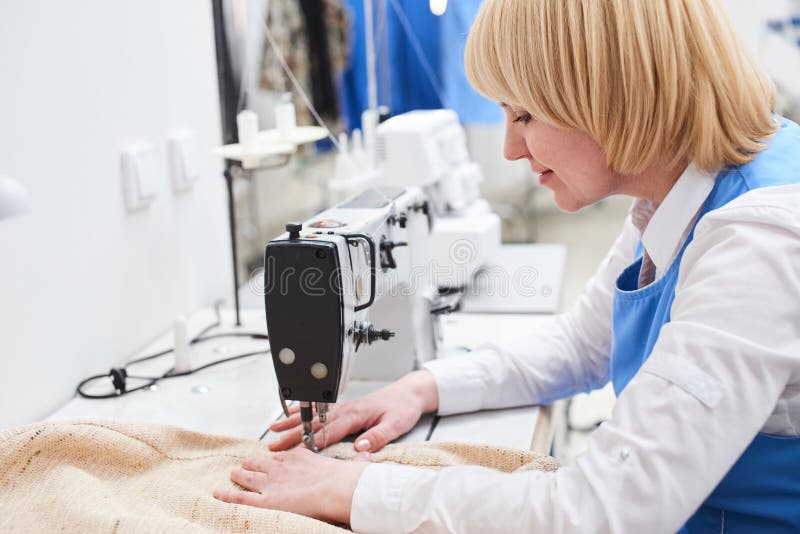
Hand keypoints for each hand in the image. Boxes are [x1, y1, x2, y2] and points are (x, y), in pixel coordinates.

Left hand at [213, 447, 370, 524]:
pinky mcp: (264, 499)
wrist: (337, 489)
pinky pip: (240, 497)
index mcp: (301, 457)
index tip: (272, 456)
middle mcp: (282, 467)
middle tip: (245, 463)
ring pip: (249, 476)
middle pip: (262, 462)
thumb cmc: (346, 479)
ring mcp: (271, 482)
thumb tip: (368, 456)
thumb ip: (358, 461)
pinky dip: (228, 495)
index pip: (284, 454)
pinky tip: (218, 494)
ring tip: (233, 473)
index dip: (276, 456)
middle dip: (253, 463)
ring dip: (239, 474)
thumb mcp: (353, 464)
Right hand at [269, 369, 438, 451]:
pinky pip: (319, 409)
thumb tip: (361, 447)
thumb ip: (378, 436)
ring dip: (292, 421)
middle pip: (314, 423)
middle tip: (273, 443)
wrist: (410, 393)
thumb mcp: (396, 425)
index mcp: (355, 415)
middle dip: (292, 433)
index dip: (308, 440)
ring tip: (273, 427)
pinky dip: (303, 411)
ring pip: (313, 415)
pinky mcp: (345, 407)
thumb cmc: (403, 409)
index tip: (291, 449)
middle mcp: (346, 409)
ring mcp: (343, 407)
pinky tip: (291, 414)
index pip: (328, 430)